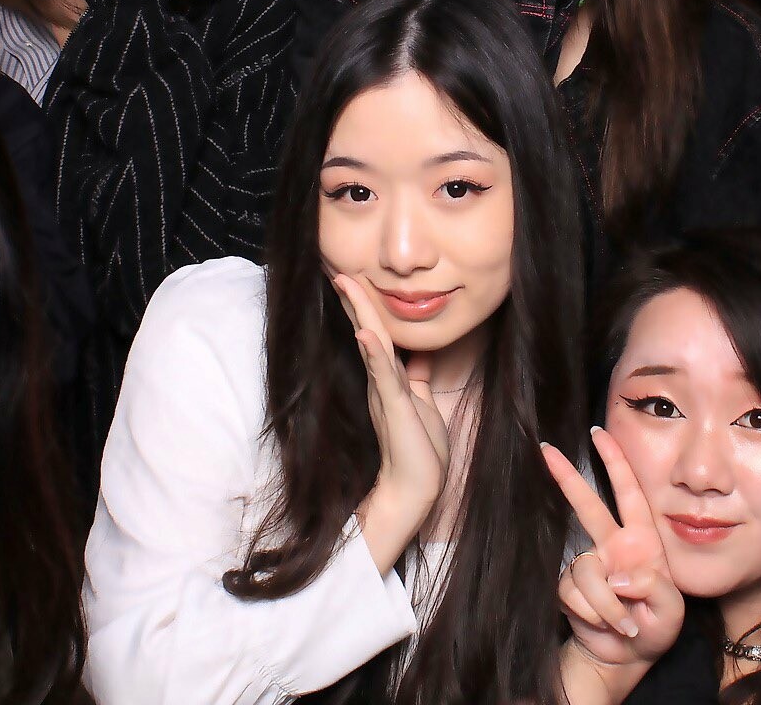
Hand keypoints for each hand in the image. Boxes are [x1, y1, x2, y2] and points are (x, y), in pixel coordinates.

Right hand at [337, 273, 449, 573]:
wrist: (416, 490)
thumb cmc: (421, 451)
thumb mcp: (422, 405)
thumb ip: (416, 381)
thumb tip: (419, 358)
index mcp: (390, 379)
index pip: (376, 334)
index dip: (365, 307)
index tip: (353, 280)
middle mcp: (383, 381)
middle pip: (368, 330)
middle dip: (356, 299)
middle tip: (339, 271)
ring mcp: (386, 392)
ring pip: (373, 343)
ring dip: (361, 312)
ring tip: (346, 284)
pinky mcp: (394, 406)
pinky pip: (384, 374)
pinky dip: (375, 351)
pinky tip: (366, 332)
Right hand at [546, 427, 683, 688]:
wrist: (628, 658)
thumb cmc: (656, 626)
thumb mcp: (670, 609)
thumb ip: (652, 587)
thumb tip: (617, 575)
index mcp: (640, 540)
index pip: (629, 493)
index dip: (616, 462)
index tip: (598, 433)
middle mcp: (611, 546)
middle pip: (587, 505)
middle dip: (567, 477)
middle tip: (546, 449)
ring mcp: (589, 566)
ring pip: (586, 570)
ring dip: (606, 603)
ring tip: (625, 624)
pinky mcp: (569, 589)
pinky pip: (574, 593)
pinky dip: (594, 614)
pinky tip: (607, 626)